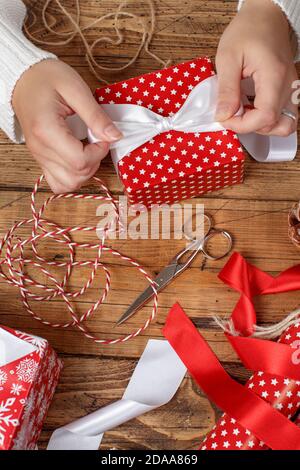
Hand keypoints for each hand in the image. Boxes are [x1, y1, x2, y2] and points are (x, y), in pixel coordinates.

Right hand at [12, 59, 121, 192]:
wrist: (23, 79)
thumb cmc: (47, 78)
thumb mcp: (76, 89)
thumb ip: (96, 115)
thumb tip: (115, 136)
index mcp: (47, 130)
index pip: (80, 161)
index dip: (99, 152)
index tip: (103, 136)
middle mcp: (40, 149)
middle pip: (75, 176)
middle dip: (94, 162)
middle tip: (97, 141)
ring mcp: (39, 156)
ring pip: (67, 184)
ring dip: (85, 172)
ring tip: (89, 151)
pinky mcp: (41, 159)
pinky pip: (57, 182)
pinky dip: (72, 177)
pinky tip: (79, 159)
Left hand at [215, 0, 297, 136]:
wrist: (266, 16)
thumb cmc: (248, 30)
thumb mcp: (228, 57)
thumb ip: (226, 89)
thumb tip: (223, 115)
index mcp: (273, 77)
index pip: (265, 117)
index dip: (243, 125)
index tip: (225, 117)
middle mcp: (288, 86)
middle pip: (275, 124)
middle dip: (249, 126)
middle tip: (231, 113)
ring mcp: (291, 89)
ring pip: (284, 124)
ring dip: (262, 126)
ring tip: (243, 112)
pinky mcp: (288, 90)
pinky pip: (283, 114)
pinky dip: (268, 119)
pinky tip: (252, 108)